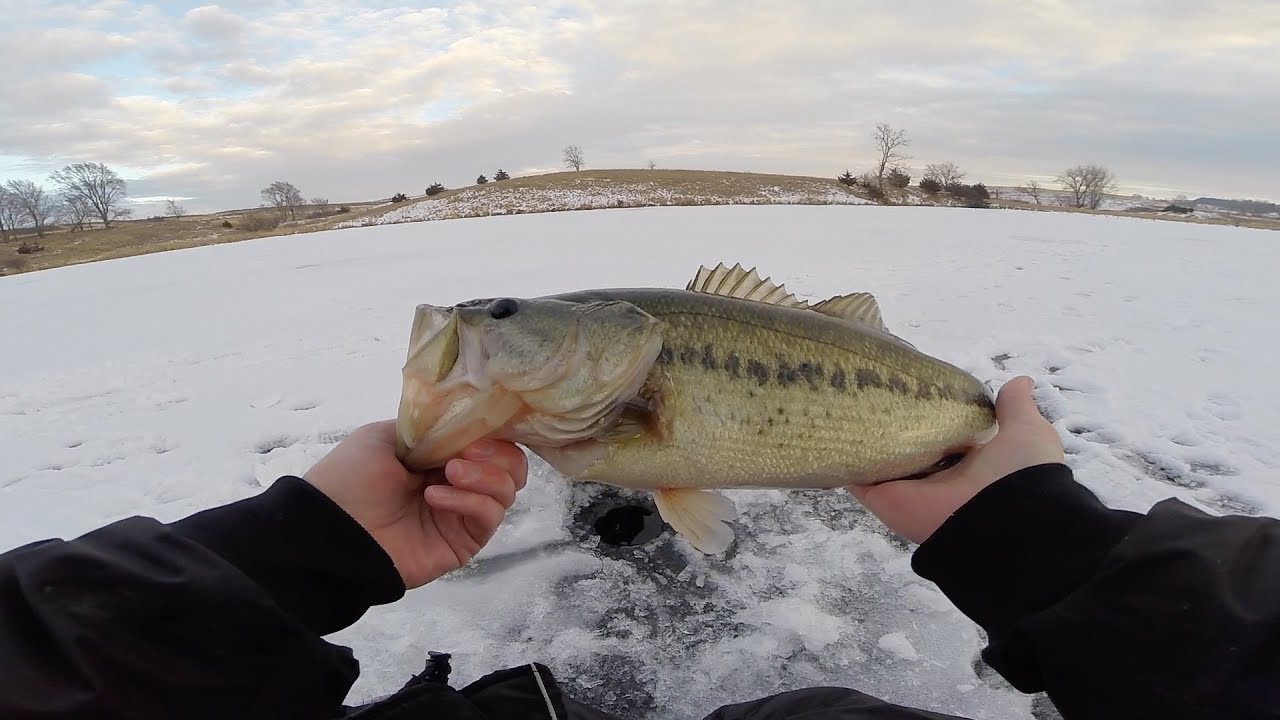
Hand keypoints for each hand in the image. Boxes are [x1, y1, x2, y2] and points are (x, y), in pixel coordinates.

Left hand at [303, 420, 526, 588]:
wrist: (331, 528)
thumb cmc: (351, 478)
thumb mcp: (385, 436)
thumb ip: (430, 427)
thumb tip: (467, 427)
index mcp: (441, 455)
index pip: (489, 439)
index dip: (492, 430)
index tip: (479, 426)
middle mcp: (459, 482)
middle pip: (511, 465)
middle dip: (497, 453)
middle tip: (468, 452)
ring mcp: (463, 513)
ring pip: (507, 491)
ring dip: (485, 476)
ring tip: (449, 474)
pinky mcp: (464, 542)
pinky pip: (489, 517)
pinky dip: (470, 502)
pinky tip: (436, 498)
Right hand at [848, 375, 1063, 543]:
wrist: (1002, 521)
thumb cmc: (1017, 473)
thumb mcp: (1027, 432)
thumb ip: (1015, 408)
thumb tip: (1020, 380)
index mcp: (966, 461)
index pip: (939, 433)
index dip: (927, 410)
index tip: (909, 383)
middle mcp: (934, 475)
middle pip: (903, 446)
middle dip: (886, 421)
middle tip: (865, 384)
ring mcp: (905, 487)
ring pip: (876, 459)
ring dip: (859, 436)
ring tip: (838, 398)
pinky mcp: (881, 496)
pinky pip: (854, 475)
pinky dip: (841, 457)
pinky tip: (829, 427)